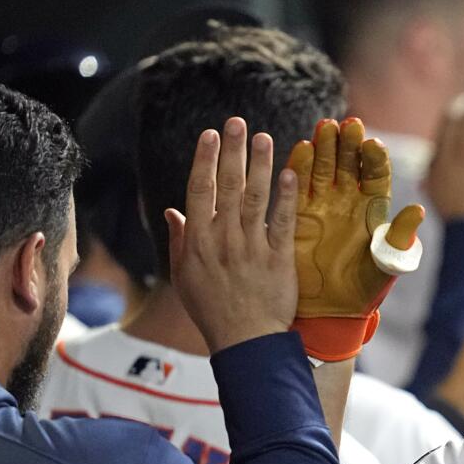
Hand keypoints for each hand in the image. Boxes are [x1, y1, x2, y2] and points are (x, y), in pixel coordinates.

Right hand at [167, 117, 298, 353]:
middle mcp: (223, 239)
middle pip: (227, 186)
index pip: (199, 190)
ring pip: (255, 198)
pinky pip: (282, 223)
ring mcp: (252, 248)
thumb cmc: (212, 311)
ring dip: (259, 165)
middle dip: (231, 152)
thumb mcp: (185, 277)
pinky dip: (286, 198)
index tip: (210, 134)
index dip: (205, 159)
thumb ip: (181, 240)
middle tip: (237, 122)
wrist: (245, 340)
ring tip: (262, 138)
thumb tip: (172, 211)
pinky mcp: (278, 259)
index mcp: (198, 242)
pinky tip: (290, 174)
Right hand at [287, 117, 425, 360]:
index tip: (373, 144)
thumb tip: (417, 212)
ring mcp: (321, 203)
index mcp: (373, 208)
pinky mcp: (297, 212)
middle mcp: (348, 200)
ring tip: (325, 128)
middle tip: (348, 125)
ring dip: (325, 147)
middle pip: (349, 163)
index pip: (376, 175)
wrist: (330, 311)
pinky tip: (301, 149)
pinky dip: (298, 167)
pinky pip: (297, 185)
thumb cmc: (364, 290)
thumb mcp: (385, 265)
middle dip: (349, 144)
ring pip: (324, 167)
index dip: (375, 159)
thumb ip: (398, 239)